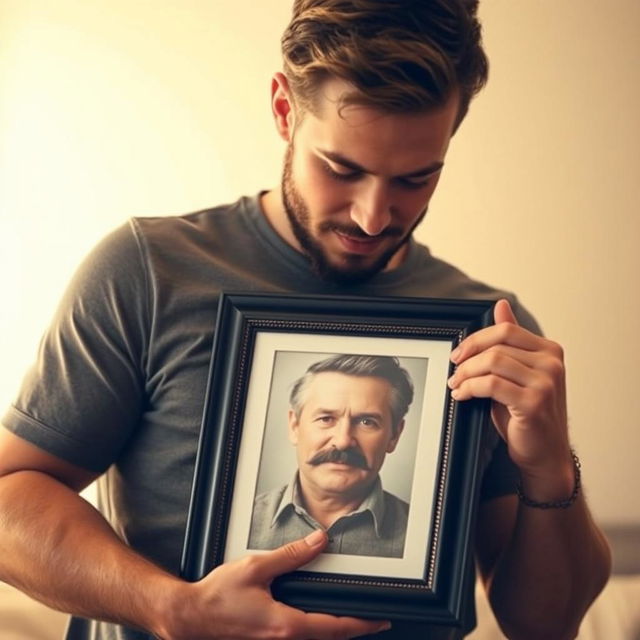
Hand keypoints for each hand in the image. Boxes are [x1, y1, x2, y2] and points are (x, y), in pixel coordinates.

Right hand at [162, 529, 390, 639]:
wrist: (191, 617)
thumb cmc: (219, 595)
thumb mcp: (257, 567)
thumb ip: (291, 555)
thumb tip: (319, 542)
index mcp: (285, 625)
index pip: (334, 628)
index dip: (360, 624)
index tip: (380, 620)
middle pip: (329, 638)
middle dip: (354, 630)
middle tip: (373, 619)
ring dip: (334, 631)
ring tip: (351, 618)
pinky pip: (299, 638)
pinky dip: (315, 630)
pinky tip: (316, 618)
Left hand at [447, 299, 572, 492]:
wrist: (545, 453)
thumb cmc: (527, 414)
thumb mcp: (517, 372)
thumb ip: (510, 342)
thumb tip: (501, 305)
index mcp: (550, 350)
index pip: (505, 330)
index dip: (476, 339)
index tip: (458, 353)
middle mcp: (552, 363)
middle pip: (497, 345)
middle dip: (467, 357)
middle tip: (453, 370)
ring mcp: (546, 382)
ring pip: (492, 362)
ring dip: (466, 374)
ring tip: (456, 385)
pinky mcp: (534, 402)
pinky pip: (490, 384)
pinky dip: (470, 388)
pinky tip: (462, 395)